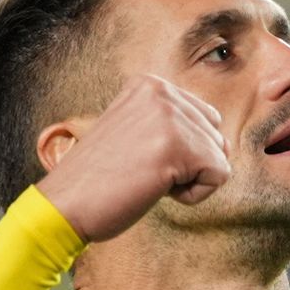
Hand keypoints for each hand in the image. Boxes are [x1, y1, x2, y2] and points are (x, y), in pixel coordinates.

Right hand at [35, 74, 230, 241]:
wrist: (64, 204)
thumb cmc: (99, 180)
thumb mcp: (137, 134)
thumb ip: (173, 126)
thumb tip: (225, 143)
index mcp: (149, 84)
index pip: (204, 118)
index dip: (183, 151)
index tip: (140, 158)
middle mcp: (161, 92)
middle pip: (215, 136)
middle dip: (189, 165)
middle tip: (143, 171)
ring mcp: (170, 116)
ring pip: (219, 157)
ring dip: (188, 180)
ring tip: (146, 179)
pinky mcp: (179, 146)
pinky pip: (219, 175)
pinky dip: (194, 195)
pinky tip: (157, 190)